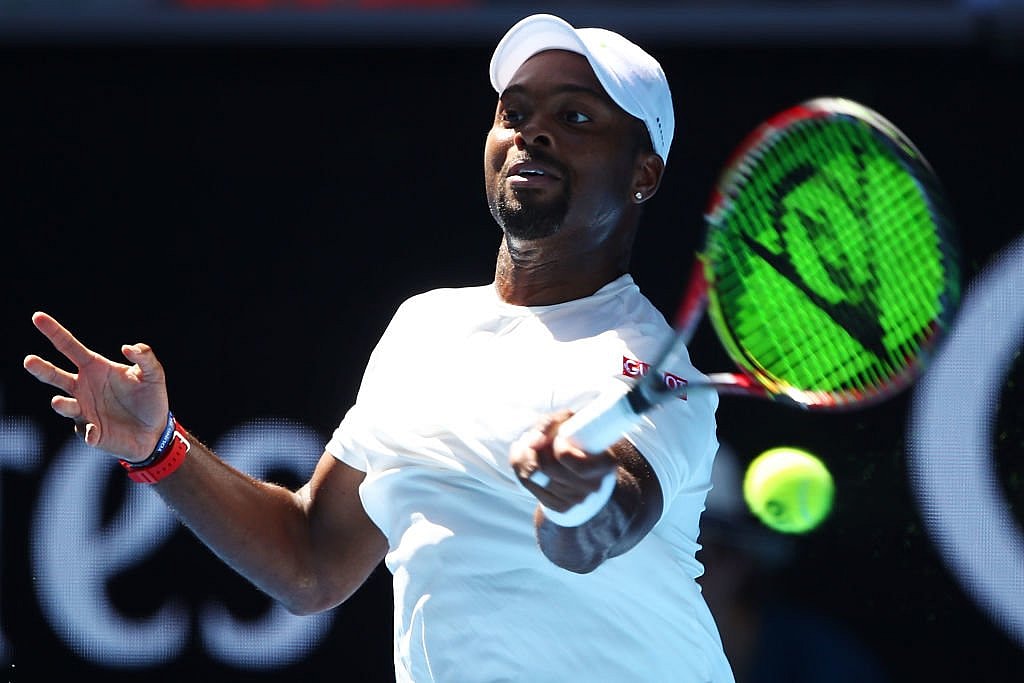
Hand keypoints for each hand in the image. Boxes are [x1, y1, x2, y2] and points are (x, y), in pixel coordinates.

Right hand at [23, 311, 169, 461]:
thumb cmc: (150, 399)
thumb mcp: (154, 375)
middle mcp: (83, 387)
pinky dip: (89, 432)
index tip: (37, 317)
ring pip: (64, 404)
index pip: (70, 347)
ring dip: (61, 404)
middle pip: (55, 376)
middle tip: (29, 361)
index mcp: (95, 368)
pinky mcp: (90, 432)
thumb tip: (127, 347)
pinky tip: (95, 432)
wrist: (154, 431)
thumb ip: (145, 357)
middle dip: (41, 368)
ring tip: (59, 402)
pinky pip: (86, 431)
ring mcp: (83, 410)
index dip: (54, 332)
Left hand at [510, 410, 616, 512]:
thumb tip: (533, 442)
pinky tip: (526, 460)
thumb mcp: (568, 420)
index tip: (558, 439)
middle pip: (548, 470)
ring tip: (528, 446)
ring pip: (535, 478)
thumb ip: (550, 423)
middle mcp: (593, 485)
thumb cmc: (576, 437)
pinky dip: (521, 470)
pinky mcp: (561, 507)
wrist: (579, 463)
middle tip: (535, 439)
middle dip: (534, 451)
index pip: (570, 458)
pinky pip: (530, 488)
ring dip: (524, 458)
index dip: (558, 447)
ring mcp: (577, 499)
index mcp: (604, 463)